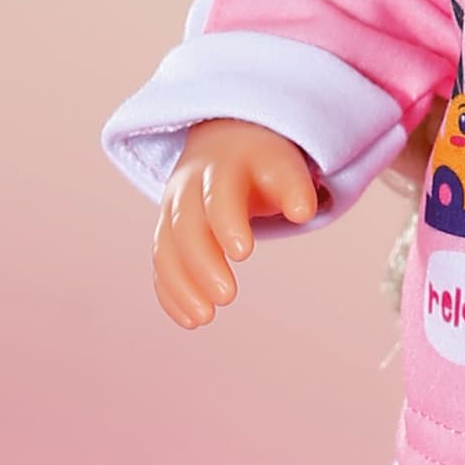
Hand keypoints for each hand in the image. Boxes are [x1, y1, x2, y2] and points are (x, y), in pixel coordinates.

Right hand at [155, 118, 318, 327]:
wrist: (225, 143)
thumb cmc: (262, 166)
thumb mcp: (282, 167)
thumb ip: (294, 187)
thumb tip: (303, 212)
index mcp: (222, 168)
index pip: (219, 193)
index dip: (227, 222)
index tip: (244, 253)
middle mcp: (191, 188)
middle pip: (187, 224)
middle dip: (203, 262)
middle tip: (228, 297)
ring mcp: (173, 211)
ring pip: (166, 247)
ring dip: (182, 284)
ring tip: (204, 318)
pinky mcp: (166, 233)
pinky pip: (161, 264)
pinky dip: (170, 293)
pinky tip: (190, 321)